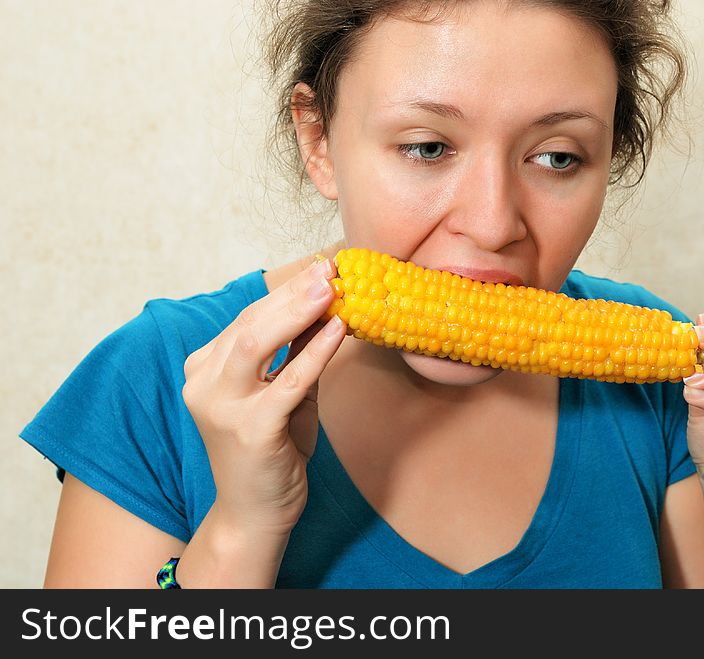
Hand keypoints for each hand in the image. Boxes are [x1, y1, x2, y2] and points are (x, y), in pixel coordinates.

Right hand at [181, 258, 345, 537]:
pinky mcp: (250, 430)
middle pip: (249, 324)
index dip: (285, 293)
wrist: (255, 514)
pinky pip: (287, 382)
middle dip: (292, 293)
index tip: (319, 270)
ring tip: (331, 288)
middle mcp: (203, 384)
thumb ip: (295, 354)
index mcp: (204, 370)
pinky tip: (337, 331)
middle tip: (329, 270)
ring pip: (257, 343)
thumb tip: (326, 308)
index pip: (247, 320)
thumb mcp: (283, 394)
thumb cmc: (271, 451)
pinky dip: (314, 353)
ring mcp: (222, 408)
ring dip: (297, 311)